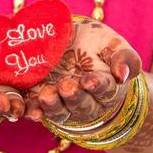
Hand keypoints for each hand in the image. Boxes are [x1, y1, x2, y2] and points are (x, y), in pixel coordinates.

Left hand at [23, 17, 142, 125]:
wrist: (71, 40)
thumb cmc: (97, 43)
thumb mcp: (113, 44)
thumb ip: (123, 57)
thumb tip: (123, 74)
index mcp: (107, 87)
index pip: (105, 90)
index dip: (97, 85)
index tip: (89, 79)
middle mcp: (86, 101)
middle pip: (81, 105)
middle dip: (73, 97)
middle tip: (66, 85)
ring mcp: (63, 103)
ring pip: (60, 112)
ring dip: (52, 106)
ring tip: (46, 94)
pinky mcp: (41, 101)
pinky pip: (38, 111)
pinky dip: (33, 111)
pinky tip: (29, 110)